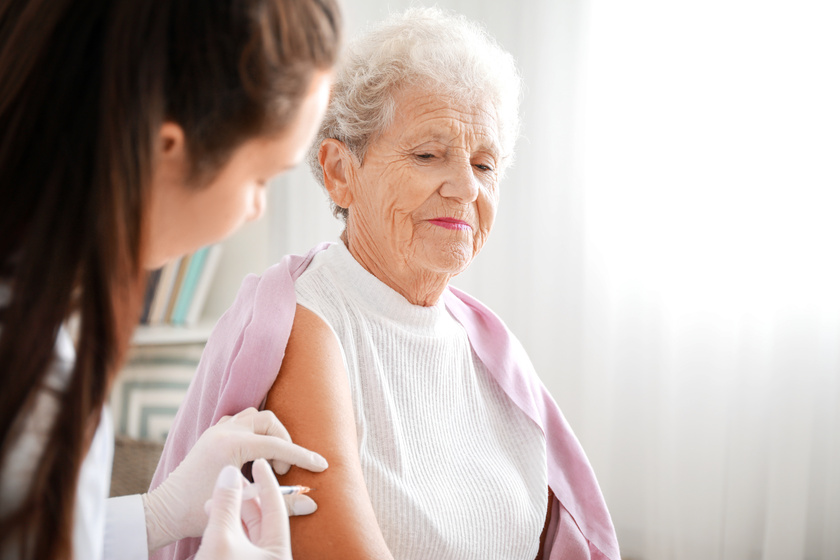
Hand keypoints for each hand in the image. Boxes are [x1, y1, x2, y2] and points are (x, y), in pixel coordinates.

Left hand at [142, 408, 327, 550]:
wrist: (165, 512)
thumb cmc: (199, 512)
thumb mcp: (245, 507)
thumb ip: (282, 503)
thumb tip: (312, 504)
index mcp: (232, 445)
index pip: (277, 446)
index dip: (302, 457)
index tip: (321, 465)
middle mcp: (224, 431)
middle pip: (268, 422)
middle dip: (283, 442)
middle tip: (281, 470)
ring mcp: (215, 431)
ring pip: (253, 417)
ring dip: (268, 435)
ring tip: (267, 462)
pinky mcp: (210, 436)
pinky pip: (238, 422)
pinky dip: (252, 433)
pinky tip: (251, 455)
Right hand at [195, 459, 291, 559]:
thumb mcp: (221, 538)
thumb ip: (227, 505)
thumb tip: (230, 471)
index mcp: (278, 551)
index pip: (277, 508)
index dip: (267, 482)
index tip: (259, 462)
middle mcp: (271, 556)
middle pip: (262, 517)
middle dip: (245, 496)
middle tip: (231, 477)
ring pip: (248, 528)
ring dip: (232, 510)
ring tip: (216, 496)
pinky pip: (238, 539)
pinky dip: (227, 525)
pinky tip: (213, 514)